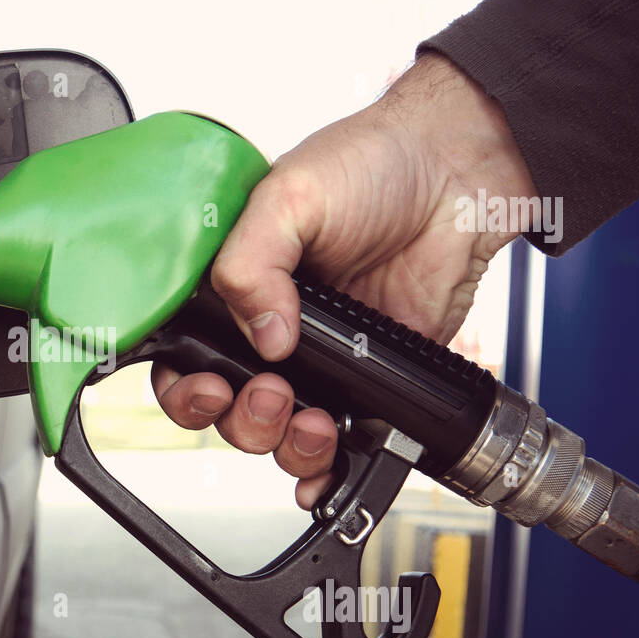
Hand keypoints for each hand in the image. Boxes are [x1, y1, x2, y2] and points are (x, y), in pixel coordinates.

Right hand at [153, 52, 536, 507]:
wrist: (456, 177)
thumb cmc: (371, 164)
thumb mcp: (290, 195)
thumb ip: (251, 261)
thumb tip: (262, 337)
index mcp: (233, 287)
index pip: (182, 356)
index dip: (184, 385)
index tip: (210, 383)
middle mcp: (265, 329)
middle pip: (224, 409)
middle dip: (240, 417)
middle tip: (271, 393)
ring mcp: (315, 362)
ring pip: (273, 435)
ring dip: (284, 442)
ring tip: (313, 419)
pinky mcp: (366, 384)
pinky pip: (334, 445)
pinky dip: (322, 472)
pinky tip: (325, 471)